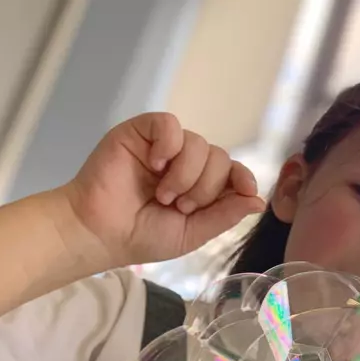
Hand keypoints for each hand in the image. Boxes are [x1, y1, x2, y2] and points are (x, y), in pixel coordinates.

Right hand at [59, 112, 265, 271]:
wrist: (101, 232)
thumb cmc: (142, 236)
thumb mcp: (193, 233)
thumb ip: (225, 216)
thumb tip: (259, 201)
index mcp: (201, 187)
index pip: (234, 172)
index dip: (243, 178)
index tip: (246, 190)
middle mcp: (186, 163)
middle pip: (220, 158)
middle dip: (206, 188)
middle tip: (179, 207)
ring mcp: (164, 147)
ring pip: (199, 144)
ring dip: (186, 175)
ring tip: (163, 195)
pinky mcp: (142, 132)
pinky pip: (170, 124)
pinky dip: (169, 146)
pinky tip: (155, 165)